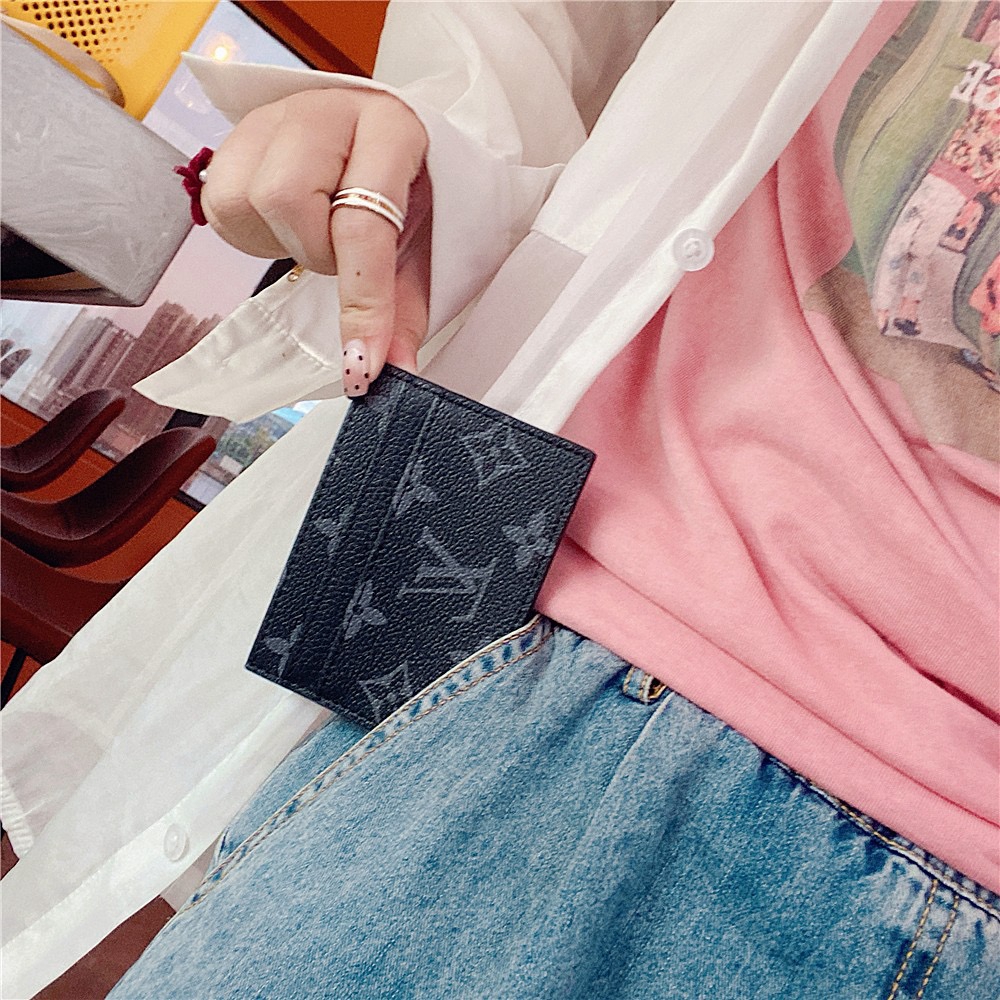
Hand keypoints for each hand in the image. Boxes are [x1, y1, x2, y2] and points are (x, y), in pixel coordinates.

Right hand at [201, 88, 429, 394]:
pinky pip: (218, 204)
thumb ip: (406, 309)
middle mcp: (325, 110)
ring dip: (282, 242)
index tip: (361, 363)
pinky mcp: (234, 136)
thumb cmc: (405, 189)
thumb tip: (394, 370)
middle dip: (315, 253)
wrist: (377, 141)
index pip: (363, 224)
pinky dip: (250, 233)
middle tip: (341, 256)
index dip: (361, 303)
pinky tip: (284, 225)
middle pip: (285, 199)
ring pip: (243, 200)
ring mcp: (272, 117)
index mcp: (389, 129)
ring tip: (315, 234)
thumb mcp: (420, 247)